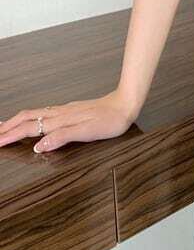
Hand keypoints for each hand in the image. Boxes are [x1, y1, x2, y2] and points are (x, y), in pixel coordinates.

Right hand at [0, 89, 137, 152]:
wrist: (126, 104)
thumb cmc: (111, 120)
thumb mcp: (88, 131)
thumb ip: (62, 137)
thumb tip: (38, 146)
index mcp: (61, 120)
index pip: (30, 128)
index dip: (12, 135)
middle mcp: (61, 113)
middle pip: (29, 118)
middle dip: (9, 126)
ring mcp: (66, 110)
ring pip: (36, 114)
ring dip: (18, 120)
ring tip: (6, 126)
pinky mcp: (73, 110)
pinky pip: (45, 113)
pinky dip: (32, 117)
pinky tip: (34, 120)